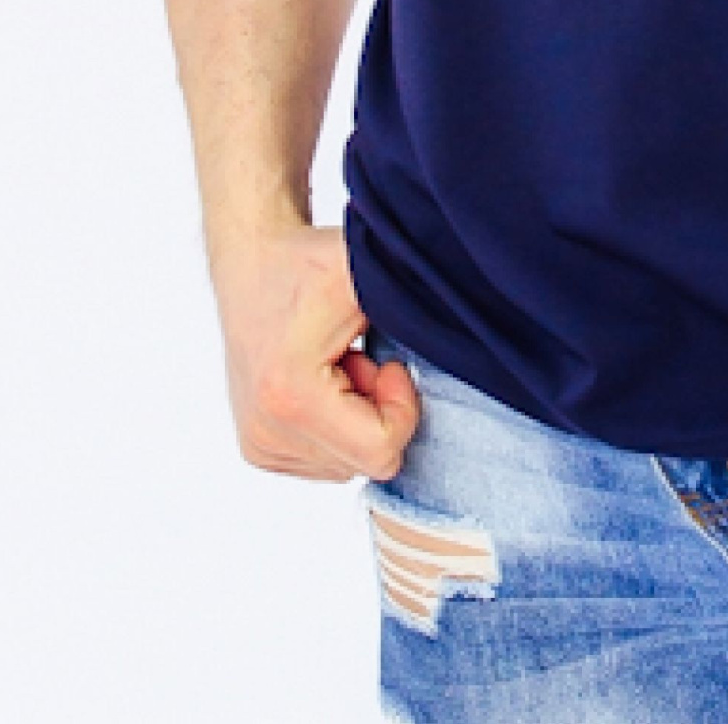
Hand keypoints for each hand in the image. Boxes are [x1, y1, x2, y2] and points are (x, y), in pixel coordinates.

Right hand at [209, 220, 420, 481]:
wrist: (251, 261)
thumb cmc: (308, 262)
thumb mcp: (366, 275)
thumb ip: (416, 308)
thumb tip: (476, 330)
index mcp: (290, 396)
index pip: (380, 451)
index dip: (400, 406)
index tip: (388, 361)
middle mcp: (265, 432)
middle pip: (365, 463)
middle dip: (376, 409)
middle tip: (359, 357)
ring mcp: (258, 445)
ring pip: (347, 466)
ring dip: (357, 417)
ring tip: (338, 363)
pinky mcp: (257, 448)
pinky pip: (325, 462)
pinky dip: (337, 424)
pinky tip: (322, 380)